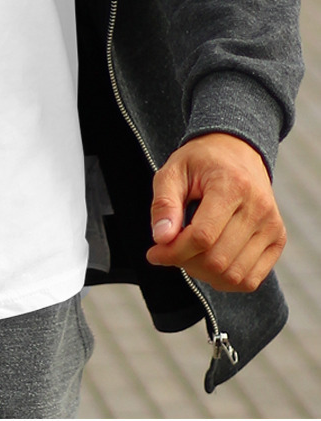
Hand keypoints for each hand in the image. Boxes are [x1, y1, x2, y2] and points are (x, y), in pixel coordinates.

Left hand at [146, 133, 285, 292]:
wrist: (237, 150)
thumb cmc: (200, 161)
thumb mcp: (173, 171)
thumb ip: (164, 203)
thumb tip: (161, 238)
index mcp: (232, 185)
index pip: (202, 236)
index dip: (174, 251)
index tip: (154, 252)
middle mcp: (259, 207)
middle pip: (217, 259)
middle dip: (185, 262)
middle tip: (169, 250)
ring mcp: (272, 226)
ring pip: (234, 275)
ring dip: (203, 273)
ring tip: (188, 253)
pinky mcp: (278, 239)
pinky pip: (251, 279)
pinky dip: (225, 280)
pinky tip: (207, 261)